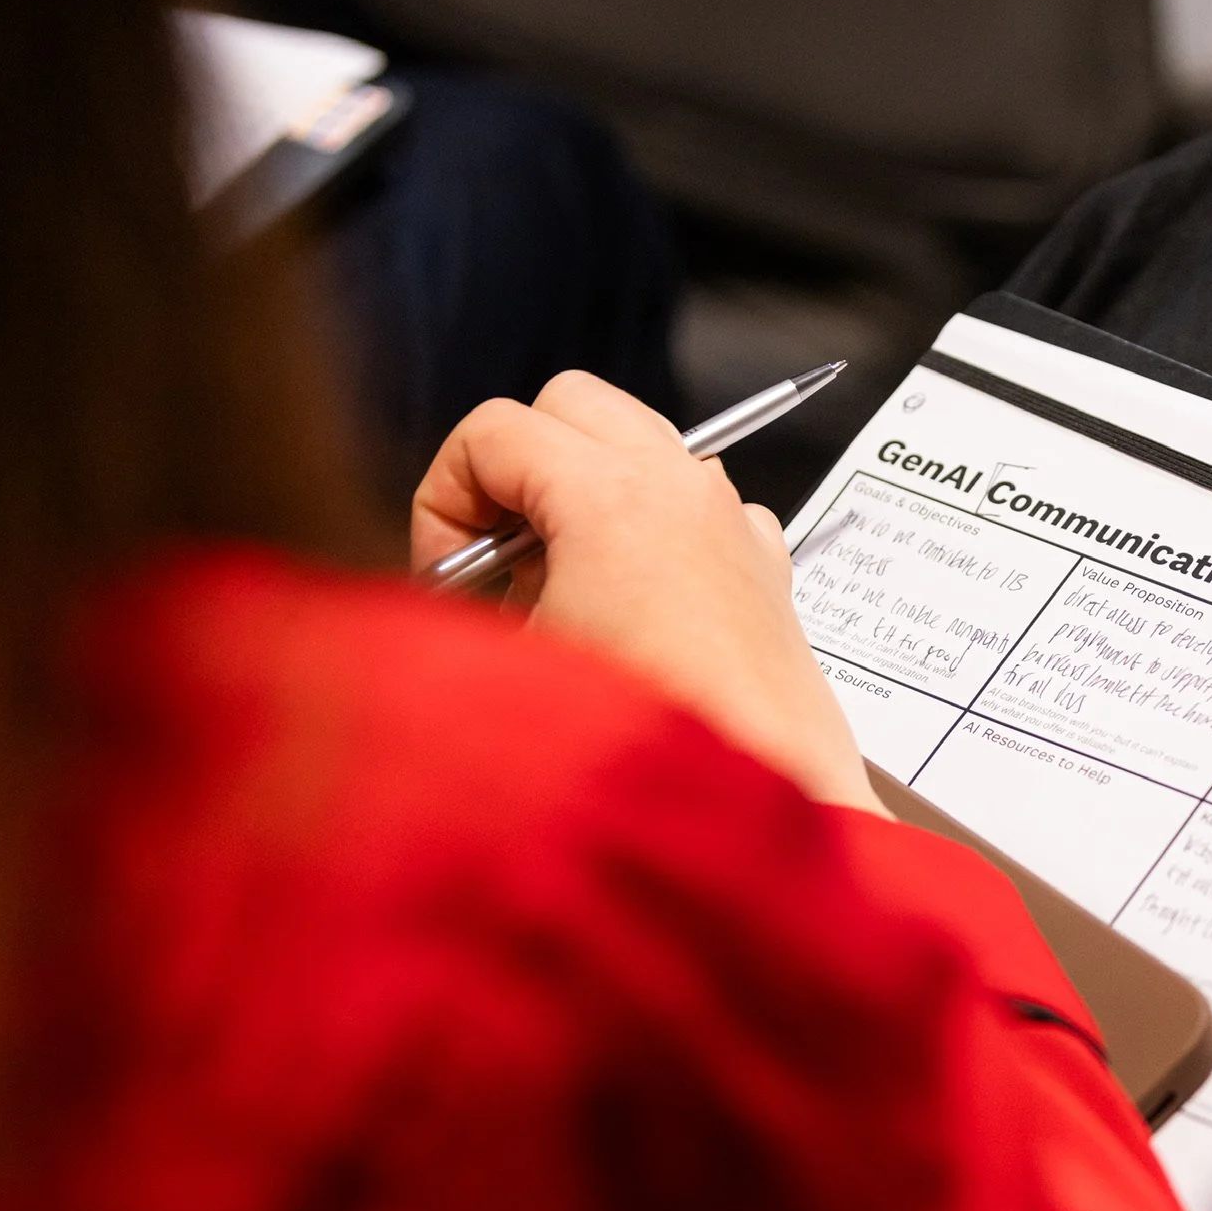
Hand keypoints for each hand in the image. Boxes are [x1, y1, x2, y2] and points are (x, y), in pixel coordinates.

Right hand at [410, 371, 884, 815]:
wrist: (767, 805)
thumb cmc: (649, 746)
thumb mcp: (512, 670)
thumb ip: (463, 606)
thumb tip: (456, 586)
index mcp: (612, 495)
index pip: (493, 429)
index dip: (445, 496)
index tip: (448, 571)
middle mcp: (683, 486)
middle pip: (572, 404)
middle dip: (519, 464)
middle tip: (498, 557)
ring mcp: (732, 520)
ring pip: (641, 446)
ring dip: (585, 494)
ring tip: (563, 594)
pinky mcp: (764, 567)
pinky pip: (697, 507)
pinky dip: (652, 533)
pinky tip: (633, 614)